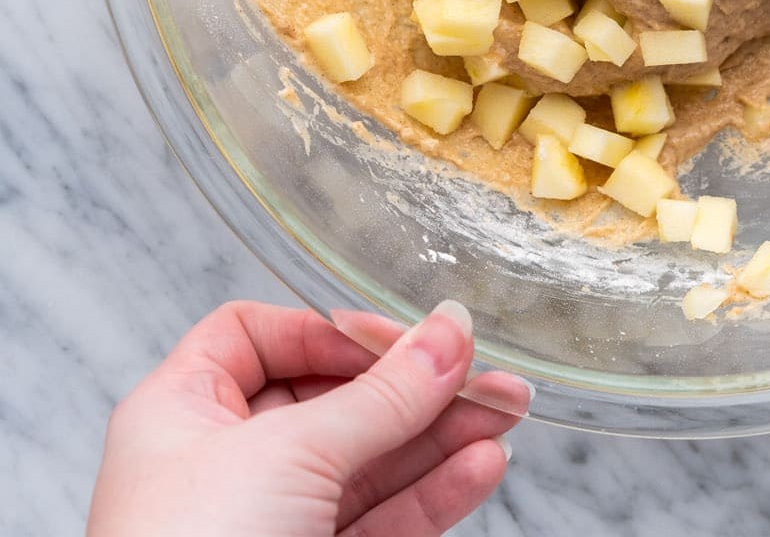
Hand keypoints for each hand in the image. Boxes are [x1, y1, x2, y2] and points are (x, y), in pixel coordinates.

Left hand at [87, 300, 528, 536]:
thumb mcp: (290, 451)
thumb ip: (383, 392)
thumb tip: (449, 332)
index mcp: (183, 413)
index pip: (261, 337)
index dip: (332, 331)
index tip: (402, 338)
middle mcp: (223, 464)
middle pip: (333, 398)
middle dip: (416, 385)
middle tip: (484, 372)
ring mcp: (270, 522)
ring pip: (370, 461)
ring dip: (441, 436)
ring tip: (506, 413)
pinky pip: (382, 519)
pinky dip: (434, 493)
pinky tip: (480, 467)